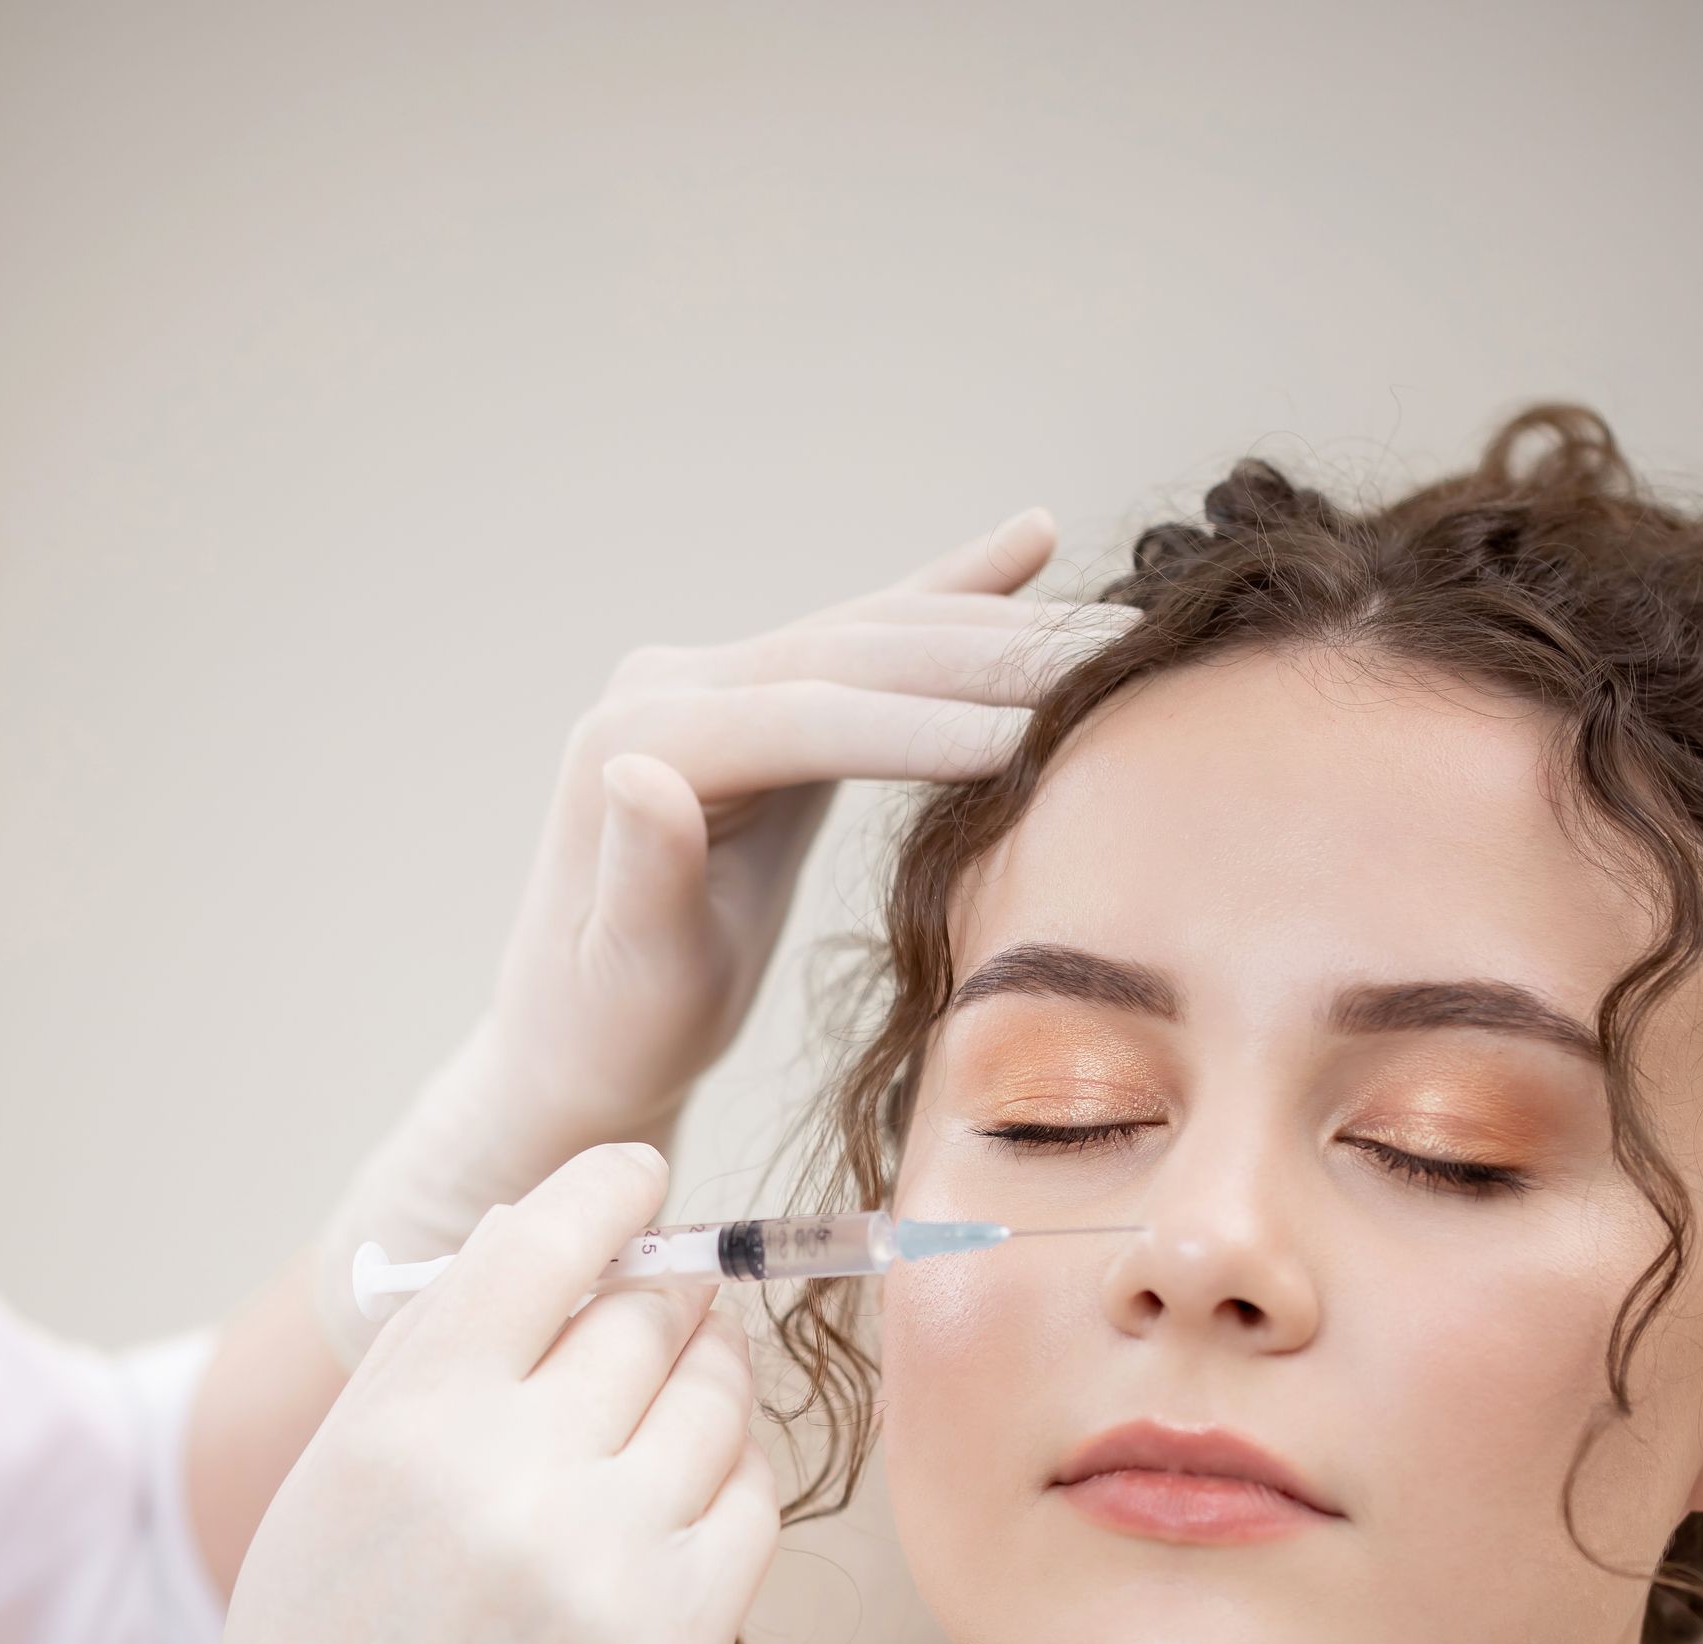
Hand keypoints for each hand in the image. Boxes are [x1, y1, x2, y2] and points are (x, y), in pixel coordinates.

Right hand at [0, 1145, 777, 1643]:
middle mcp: (516, 1476)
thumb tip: (554, 1248)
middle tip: (655, 1310)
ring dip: (704, 1384)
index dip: (606, 1194)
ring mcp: (609, 1565)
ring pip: (718, 1404)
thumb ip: (433, 1364)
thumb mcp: (327, 1490)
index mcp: (406, 1420)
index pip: (545, 1245)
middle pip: (648, 1317)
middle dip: (659, 1297)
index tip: (640, 1178)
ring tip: (666, 1408)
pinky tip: (681, 1501)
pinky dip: (730, 1482)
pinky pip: (754, 1506)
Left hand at [312, 512, 1135, 1359]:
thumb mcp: (631, 977)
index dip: (925, 727)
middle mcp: (668, 684)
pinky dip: (950, 593)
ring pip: (875, 636)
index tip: (1040, 741)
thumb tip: (642, 770)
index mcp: (638, 740)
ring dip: (998, 625)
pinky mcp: (751, 699)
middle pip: (854, 655)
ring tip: (1121, 624)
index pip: (806, 716)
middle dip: (992, 657)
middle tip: (1126, 661)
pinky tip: (1030, 541)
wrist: (576, 1043)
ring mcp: (711, 680)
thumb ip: (639, 877)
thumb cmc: (612, 1033)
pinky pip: (866, 642)